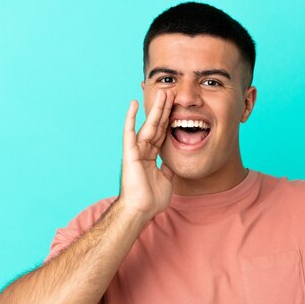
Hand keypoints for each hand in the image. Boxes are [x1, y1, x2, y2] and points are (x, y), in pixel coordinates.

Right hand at [119, 90, 174, 218]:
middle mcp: (143, 151)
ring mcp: (136, 150)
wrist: (141, 210)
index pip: (162, 134)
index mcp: (151, 157)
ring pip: (148, 125)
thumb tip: (173, 163)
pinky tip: (133, 104)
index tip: (174, 107)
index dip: (168, 120)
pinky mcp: (130, 153)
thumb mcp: (167, 180)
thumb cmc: (151, 199)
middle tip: (170, 93)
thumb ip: (168, 169)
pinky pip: (130, 132)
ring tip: (161, 93)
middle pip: (156, 126)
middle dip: (164, 109)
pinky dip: (131, 118)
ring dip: (155, 109)